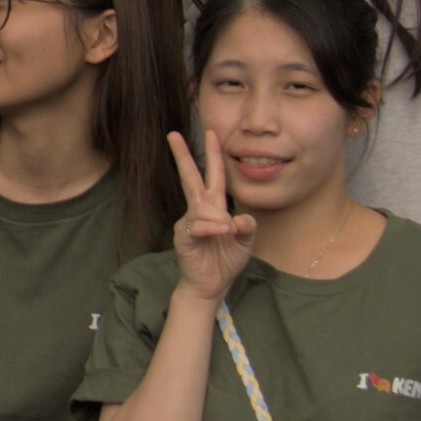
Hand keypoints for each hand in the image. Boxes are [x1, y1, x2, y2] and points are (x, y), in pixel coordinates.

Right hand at [167, 131, 254, 305]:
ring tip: (229, 232)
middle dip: (183, 155)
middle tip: (173, 134)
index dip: (212, 155)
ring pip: (203, 206)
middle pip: (190, 177)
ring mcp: (189, 222)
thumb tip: (240, 218)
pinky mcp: (184, 236)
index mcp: (214, 208)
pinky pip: (198, 224)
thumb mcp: (246, 242)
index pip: (212, 176)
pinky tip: (223, 232)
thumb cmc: (225, 262)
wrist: (211, 286)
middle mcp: (199, 210)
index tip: (211, 133)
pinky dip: (213, 227)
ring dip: (220, 218)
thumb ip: (247, 226)